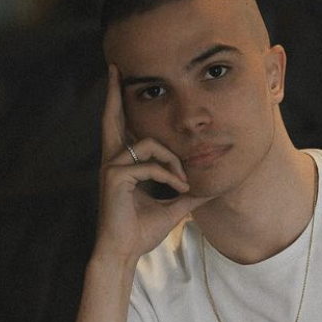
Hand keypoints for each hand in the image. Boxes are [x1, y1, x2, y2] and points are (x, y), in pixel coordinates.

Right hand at [95, 65, 206, 263]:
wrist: (124, 253)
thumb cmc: (140, 232)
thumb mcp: (172, 208)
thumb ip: (187, 194)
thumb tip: (210, 189)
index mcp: (121, 165)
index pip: (119, 129)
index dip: (117, 105)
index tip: (118, 82)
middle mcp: (112, 162)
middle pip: (112, 119)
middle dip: (114, 93)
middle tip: (116, 68)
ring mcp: (111, 169)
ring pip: (149, 144)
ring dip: (173, 161)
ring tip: (183, 183)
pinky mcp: (114, 178)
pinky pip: (149, 165)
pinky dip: (169, 175)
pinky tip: (178, 189)